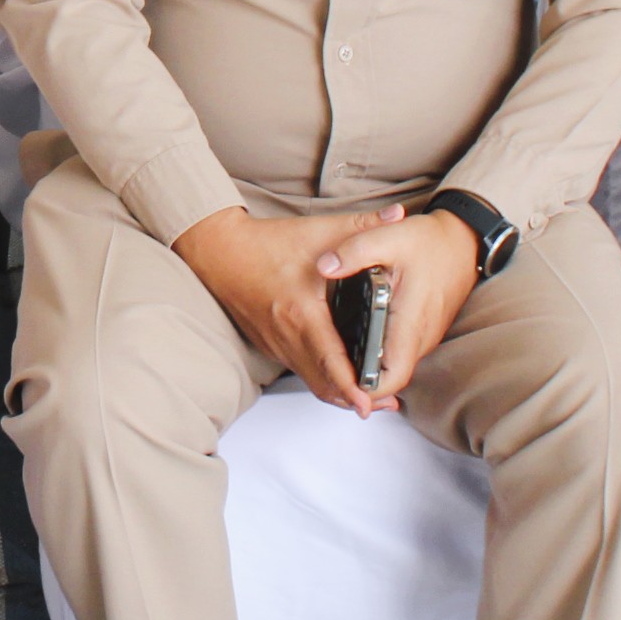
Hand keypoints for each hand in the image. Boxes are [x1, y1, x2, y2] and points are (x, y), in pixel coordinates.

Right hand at [174, 203, 404, 415]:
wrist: (220, 252)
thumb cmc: (267, 244)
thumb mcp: (320, 231)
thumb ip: (363, 225)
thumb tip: (400, 216)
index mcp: (302, 313)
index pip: (330, 361)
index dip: (351, 387)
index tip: (370, 403)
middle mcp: (287, 336)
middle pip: (324, 384)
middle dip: (355, 399)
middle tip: (384, 403)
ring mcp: (277, 344)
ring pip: (312, 381)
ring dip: (339, 392)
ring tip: (369, 396)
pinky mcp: (271, 345)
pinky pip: (301, 370)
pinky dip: (322, 378)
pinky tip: (340, 373)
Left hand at [312, 205, 483, 402]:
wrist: (462, 241)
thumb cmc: (430, 242)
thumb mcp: (387, 237)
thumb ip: (354, 252)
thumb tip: (324, 267)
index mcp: (410, 321)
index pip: (393, 376)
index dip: (368, 390)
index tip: (342, 389)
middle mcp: (421, 336)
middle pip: (391, 378)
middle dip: (361, 383)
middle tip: (328, 377)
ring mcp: (425, 336)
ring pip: (395, 366)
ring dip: (370, 370)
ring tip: (337, 363)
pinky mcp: (424, 331)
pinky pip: (400, 353)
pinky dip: (380, 355)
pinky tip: (357, 343)